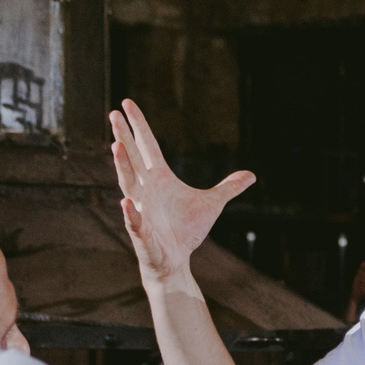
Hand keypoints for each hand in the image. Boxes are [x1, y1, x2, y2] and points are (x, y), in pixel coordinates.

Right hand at [110, 98, 255, 288]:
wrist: (175, 260)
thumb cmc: (186, 230)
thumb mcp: (212, 205)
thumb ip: (229, 187)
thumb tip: (251, 175)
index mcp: (160, 178)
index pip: (147, 146)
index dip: (138, 125)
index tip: (127, 103)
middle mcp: (147, 189)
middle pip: (133, 158)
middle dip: (124, 136)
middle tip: (114, 113)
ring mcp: (142, 209)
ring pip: (129, 184)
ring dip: (122, 166)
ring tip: (116, 145)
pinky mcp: (142, 232)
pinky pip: (135, 220)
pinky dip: (131, 212)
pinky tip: (126, 201)